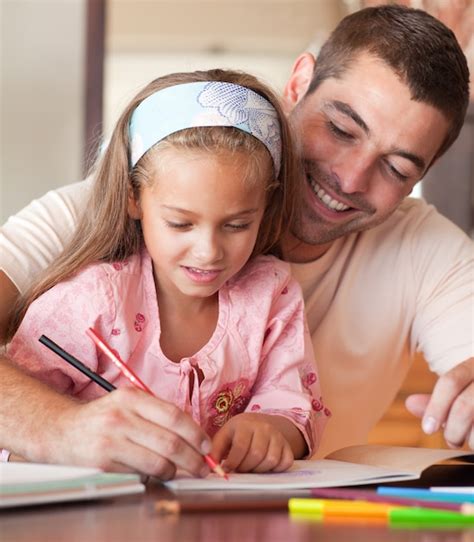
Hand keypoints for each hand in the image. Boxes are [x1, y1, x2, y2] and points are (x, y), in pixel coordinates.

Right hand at [43, 387, 211, 479]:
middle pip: (170, 441)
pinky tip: (159, 474)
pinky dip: (155, 476)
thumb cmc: (102, 418)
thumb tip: (192, 434)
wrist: (61, 431)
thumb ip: (156, 413)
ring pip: (158, 460)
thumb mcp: (127, 403)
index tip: (206, 445)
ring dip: (176, 471)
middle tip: (202, 467)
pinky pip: (140, 473)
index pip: (174, 415)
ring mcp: (111, 439)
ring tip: (181, 472)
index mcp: (131, 397)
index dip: (195, 432)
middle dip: (193, 458)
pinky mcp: (103, 462)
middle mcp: (121, 416)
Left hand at [211, 413, 293, 472]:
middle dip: (245, 467)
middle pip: (256, 454)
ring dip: (258, 470)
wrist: (259, 423)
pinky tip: (265, 466)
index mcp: (245, 424)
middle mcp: (264, 428)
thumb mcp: (224, 436)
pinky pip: (285, 463)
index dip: (233, 462)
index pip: (241, 446)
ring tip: (250, 468)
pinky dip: (275, 469)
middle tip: (239, 470)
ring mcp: (277, 436)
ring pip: (271, 460)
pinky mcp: (287, 446)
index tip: (226, 469)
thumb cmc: (237, 433)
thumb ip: (215, 450)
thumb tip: (209, 466)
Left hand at [405, 358, 472, 448]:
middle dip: (452, 429)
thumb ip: (437, 401)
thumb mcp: (460, 397)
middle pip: (466, 406)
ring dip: (472, 441)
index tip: (426, 429)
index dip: (436, 406)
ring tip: (471, 442)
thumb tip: (410, 403)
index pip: (451, 382)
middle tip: (451, 441)